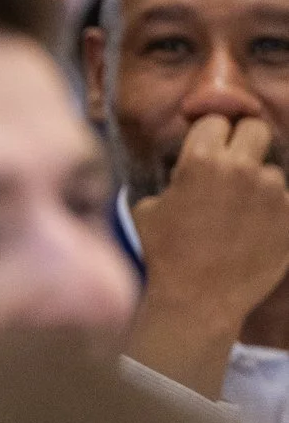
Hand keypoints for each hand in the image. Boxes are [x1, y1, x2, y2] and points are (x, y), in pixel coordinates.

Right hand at [130, 114, 288, 397]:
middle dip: (243, 143)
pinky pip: (281, 200)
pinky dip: (269, 211)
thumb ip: (172, 182)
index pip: (215, 120)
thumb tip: (182, 175)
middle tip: (231, 167)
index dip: (207, 135)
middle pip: (256, 129)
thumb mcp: (147, 211)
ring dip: (257, 183)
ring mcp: (272, 191)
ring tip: (238, 213)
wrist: (197, 302)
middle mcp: (242, 168)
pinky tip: (251, 232)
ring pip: (271, 169)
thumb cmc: (164, 256)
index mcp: (202, 161)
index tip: (204, 151)